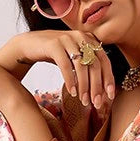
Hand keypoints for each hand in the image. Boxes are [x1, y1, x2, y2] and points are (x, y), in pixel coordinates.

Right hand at [0, 30, 115, 111]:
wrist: (29, 44)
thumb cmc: (55, 54)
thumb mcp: (75, 58)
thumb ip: (88, 67)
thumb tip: (102, 90)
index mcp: (89, 39)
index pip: (105, 61)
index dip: (109, 79)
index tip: (110, 96)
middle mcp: (80, 37)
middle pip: (95, 64)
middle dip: (97, 87)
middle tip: (96, 103)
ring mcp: (67, 39)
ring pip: (82, 66)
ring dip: (84, 86)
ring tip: (83, 101)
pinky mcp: (54, 44)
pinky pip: (65, 65)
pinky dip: (70, 80)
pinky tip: (72, 92)